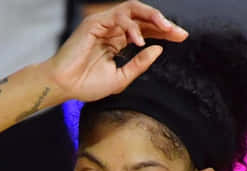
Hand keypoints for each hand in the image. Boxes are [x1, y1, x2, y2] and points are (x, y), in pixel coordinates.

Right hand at [46, 0, 187, 101]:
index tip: (182, 37)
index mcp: (118, 41)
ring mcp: (104, 24)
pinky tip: (139, 41)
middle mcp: (112, 29)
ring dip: (152, 16)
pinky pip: (119, 17)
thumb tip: (159, 49)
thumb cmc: (87, 84)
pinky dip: (131, 27)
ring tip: (166, 28)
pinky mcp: (94, 23)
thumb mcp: (122, 77)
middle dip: (164, 22)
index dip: (165, 32)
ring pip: (133, 9)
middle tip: (179, 32)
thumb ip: (140, 63)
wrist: (65, 86)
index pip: (146, 30)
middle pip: (143, 17)